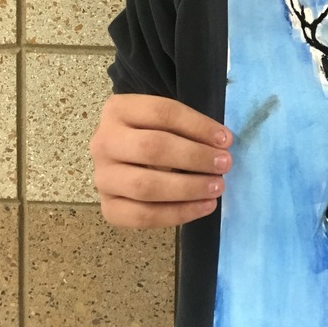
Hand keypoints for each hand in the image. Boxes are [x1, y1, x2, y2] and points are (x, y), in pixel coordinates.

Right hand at [90, 94, 232, 227]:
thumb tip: (222, 144)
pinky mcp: (108, 207)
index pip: (162, 113)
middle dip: (194, 157)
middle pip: (152, 148)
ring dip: (188, 188)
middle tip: (224, 164)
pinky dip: (177, 214)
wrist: (123, 155)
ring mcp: (102, 177)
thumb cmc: (152, 132)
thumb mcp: (165, 119)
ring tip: (217, 187)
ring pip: (145, 186)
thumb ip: (188, 126)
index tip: (225, 140)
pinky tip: (203, 206)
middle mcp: (104, 142)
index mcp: (119, 109)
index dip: (197, 126)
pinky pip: (142, 216)